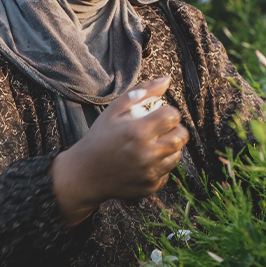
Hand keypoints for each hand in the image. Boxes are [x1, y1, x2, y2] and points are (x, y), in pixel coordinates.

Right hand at [49, 77, 189, 226]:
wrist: (84, 174)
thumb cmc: (99, 138)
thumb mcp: (115, 110)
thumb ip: (142, 92)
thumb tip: (166, 80)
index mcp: (138, 131)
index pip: (173, 115)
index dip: (169, 112)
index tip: (159, 115)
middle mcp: (147, 153)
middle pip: (181, 136)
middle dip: (175, 129)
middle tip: (162, 129)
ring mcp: (149, 172)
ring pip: (177, 155)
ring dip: (169, 148)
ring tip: (153, 145)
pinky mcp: (150, 187)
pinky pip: (167, 172)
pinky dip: (161, 166)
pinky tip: (146, 161)